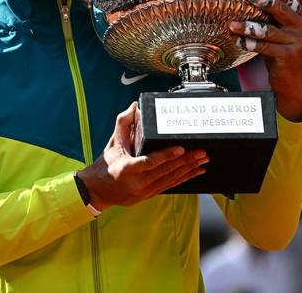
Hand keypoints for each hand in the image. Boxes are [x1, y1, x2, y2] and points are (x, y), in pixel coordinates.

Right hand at [78, 102, 208, 210]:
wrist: (98, 191)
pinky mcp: (150, 194)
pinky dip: (184, 178)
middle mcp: (138, 182)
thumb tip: (134, 106)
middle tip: (201, 152)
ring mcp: (145, 190)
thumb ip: (123, 123)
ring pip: (171, 179)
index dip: (167, 155)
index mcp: (127, 168)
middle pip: (166, 170)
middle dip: (186, 161)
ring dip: (189, 169)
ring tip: (202, 161)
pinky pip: (170, 186)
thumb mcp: (113, 143)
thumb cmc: (105, 165)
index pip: (150, 161)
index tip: (181, 148)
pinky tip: (195, 172)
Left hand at [229, 0, 301, 120]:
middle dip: (261, 0)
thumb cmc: (283, 54)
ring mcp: (298, 42)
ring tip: (232, 24)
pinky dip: (249, 43)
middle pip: (280, 10)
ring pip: (268, 30)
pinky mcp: (289, 55)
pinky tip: (238, 40)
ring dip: (248, 26)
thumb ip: (285, 13)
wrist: (291, 83)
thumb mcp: (286, 32)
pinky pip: (265, 47)